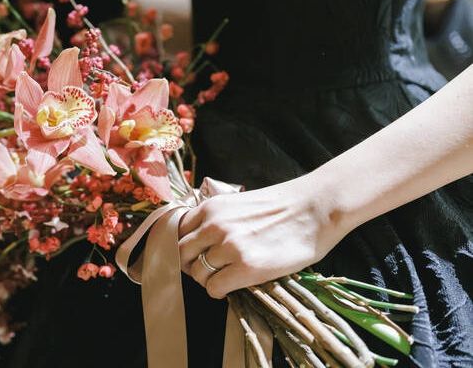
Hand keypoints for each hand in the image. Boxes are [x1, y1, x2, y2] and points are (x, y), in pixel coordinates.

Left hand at [178, 174, 348, 298]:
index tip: (195, 254)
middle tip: (207, 270)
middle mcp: (214, 225)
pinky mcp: (246, 267)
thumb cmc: (283, 206)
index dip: (185, 246)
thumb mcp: (238, 203)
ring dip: (207, 279)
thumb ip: (216, 219)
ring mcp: (229, 246)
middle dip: (190, 265)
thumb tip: (199, 241)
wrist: (317, 208)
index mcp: (211, 207)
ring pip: (196, 273)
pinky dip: (219, 291)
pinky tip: (233, 286)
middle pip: (181, 254)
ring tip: (224, 278)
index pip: (177, 233)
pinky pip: (214, 288)